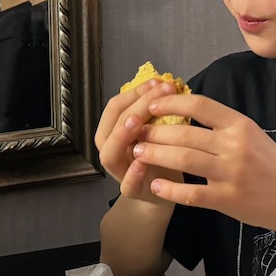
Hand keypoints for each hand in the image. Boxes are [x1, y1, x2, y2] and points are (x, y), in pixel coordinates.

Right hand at [93, 78, 181, 205]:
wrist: (163, 192)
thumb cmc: (159, 155)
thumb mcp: (156, 130)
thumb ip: (154, 112)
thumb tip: (165, 84)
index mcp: (113, 132)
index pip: (116, 106)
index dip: (135, 92)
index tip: (158, 82)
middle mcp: (110, 150)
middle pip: (114, 124)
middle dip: (136, 106)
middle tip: (159, 93)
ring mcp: (118, 172)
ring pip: (110, 153)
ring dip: (122, 135)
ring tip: (136, 122)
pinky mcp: (132, 192)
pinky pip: (127, 185)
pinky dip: (133, 174)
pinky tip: (142, 162)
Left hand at [128, 92, 275, 234]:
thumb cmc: (271, 166)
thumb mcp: (252, 135)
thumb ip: (222, 125)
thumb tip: (184, 110)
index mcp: (240, 125)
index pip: (200, 104)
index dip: (171, 102)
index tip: (151, 105)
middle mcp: (236, 145)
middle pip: (185, 133)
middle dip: (154, 132)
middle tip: (136, 133)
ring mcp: (232, 173)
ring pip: (184, 159)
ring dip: (155, 155)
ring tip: (137, 153)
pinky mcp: (229, 199)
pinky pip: (192, 193)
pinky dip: (170, 190)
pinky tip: (155, 186)